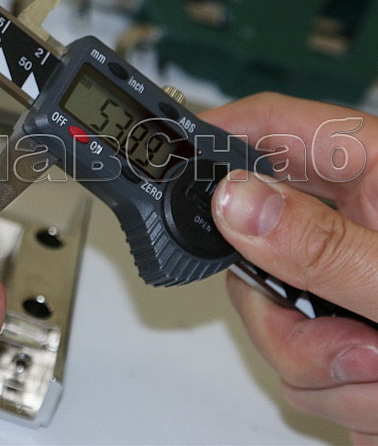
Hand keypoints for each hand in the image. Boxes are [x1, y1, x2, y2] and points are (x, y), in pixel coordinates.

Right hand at [203, 93, 377, 444]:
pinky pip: (296, 362)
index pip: (268, 125)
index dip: (208, 134)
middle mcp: (352, 222)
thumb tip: (235, 201)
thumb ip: (325, 243)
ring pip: (268, 314)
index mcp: (377, 173)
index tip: (159, 157)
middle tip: (333, 332)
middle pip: (248, 236)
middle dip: (279, 305)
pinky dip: (337, 392)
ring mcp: (342, 283)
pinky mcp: (342, 336)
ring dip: (321, 363)